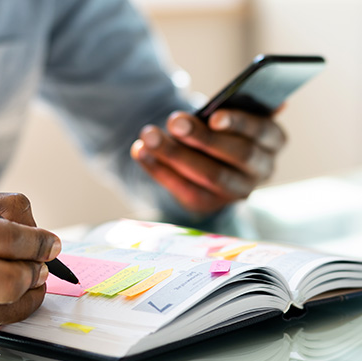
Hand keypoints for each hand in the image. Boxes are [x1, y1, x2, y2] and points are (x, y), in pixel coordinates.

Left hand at [130, 109, 285, 214]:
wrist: (207, 158)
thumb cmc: (221, 127)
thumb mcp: (230, 113)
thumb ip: (238, 106)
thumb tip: (273, 102)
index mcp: (273, 140)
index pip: (262, 132)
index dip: (239, 123)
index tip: (213, 116)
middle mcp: (261, 169)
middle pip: (236, 155)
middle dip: (202, 138)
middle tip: (174, 122)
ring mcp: (236, 191)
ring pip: (208, 175)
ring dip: (175, 154)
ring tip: (149, 135)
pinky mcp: (209, 204)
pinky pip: (184, 188)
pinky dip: (158, 169)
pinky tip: (140, 151)